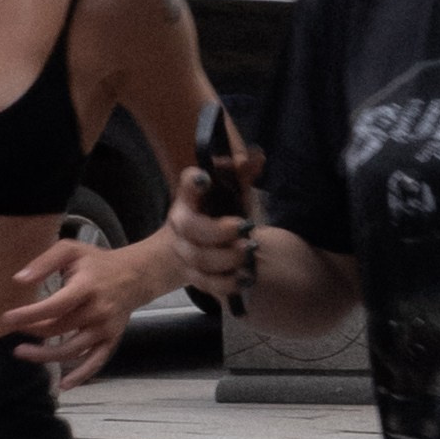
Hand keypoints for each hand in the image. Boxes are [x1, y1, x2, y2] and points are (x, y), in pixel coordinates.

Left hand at [6, 236, 139, 388]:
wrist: (136, 275)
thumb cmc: (97, 262)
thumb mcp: (72, 250)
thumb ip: (45, 262)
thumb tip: (19, 279)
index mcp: (87, 287)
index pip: (55, 306)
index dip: (30, 315)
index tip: (7, 319)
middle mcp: (98, 311)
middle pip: (60, 329)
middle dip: (33, 332)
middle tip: (12, 331)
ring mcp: (106, 329)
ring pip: (73, 350)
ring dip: (46, 356)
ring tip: (21, 352)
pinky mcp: (111, 340)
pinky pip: (96, 362)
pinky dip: (81, 376)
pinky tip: (64, 385)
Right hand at [166, 151, 257, 304]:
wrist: (198, 249)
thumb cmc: (220, 214)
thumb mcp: (234, 194)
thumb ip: (244, 175)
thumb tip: (257, 154)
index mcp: (190, 198)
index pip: (187, 184)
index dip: (194, 182)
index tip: (206, 179)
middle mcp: (182, 224)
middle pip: (191, 228)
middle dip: (219, 230)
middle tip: (245, 227)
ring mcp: (185, 252)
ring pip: (200, 259)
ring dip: (228, 257)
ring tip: (250, 251)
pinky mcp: (193, 276)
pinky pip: (207, 284)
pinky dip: (228, 283)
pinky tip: (245, 277)